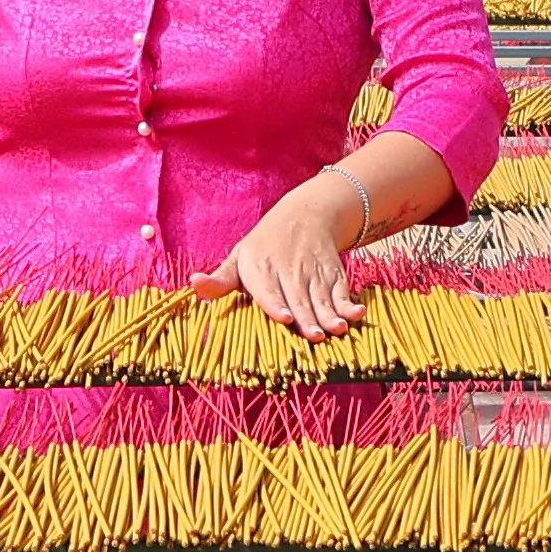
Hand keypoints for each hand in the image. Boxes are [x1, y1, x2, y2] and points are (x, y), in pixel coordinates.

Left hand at [216, 176, 372, 339]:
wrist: (305, 215)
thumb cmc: (263, 247)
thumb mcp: (239, 258)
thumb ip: (219, 280)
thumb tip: (194, 285)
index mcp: (260, 267)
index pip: (267, 288)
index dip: (276, 303)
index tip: (284, 317)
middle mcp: (288, 269)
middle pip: (298, 297)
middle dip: (307, 317)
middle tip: (314, 337)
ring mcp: (313, 272)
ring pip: (321, 296)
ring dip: (330, 314)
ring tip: (337, 330)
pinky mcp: (333, 274)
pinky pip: (342, 290)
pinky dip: (350, 304)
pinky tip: (356, 315)